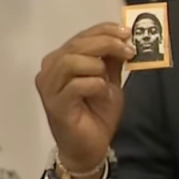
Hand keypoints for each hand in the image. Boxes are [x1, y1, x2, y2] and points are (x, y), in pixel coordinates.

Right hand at [36, 23, 134, 173]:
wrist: (90, 147)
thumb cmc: (96, 113)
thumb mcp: (109, 80)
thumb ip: (112, 60)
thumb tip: (125, 38)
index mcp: (62, 60)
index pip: (81, 35)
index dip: (104, 30)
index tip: (126, 32)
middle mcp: (51, 70)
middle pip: (77, 45)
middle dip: (106, 43)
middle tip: (128, 50)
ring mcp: (50, 88)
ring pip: (72, 61)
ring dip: (98, 66)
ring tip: (108, 80)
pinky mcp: (56, 104)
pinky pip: (76, 85)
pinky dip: (95, 85)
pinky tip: (102, 93)